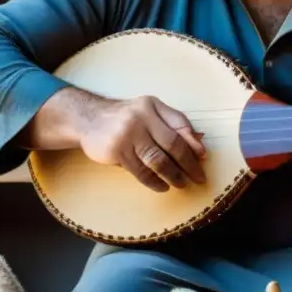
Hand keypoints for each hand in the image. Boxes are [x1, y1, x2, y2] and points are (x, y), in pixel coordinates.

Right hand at [79, 95, 206, 192]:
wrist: (88, 118)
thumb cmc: (125, 118)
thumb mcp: (148, 111)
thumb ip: (172, 124)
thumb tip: (199, 145)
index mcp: (152, 105)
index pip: (180, 124)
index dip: (194, 143)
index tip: (203, 158)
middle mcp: (141, 117)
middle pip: (172, 144)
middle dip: (189, 164)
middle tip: (198, 177)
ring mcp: (127, 134)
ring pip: (158, 160)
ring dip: (173, 175)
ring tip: (181, 184)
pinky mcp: (116, 151)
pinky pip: (141, 171)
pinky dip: (154, 182)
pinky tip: (162, 186)